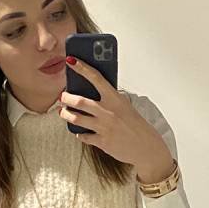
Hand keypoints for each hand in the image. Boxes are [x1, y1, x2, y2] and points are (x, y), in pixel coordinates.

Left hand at [58, 56, 173, 182]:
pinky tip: (79, 131)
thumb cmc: (135, 125)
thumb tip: (91, 91)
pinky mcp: (102, 142)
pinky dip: (79, 133)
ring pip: (76, 118)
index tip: (71, 61)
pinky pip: (83, 136)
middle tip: (62, 97)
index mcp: (115, 98)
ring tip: (63, 112)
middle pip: (79, 101)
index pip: (96, 78)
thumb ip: (109, 98)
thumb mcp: (124, 106)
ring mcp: (104, 127)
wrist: (146, 147)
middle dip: (66, 98)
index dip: (82, 68)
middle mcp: (108, 111)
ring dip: (65, 114)